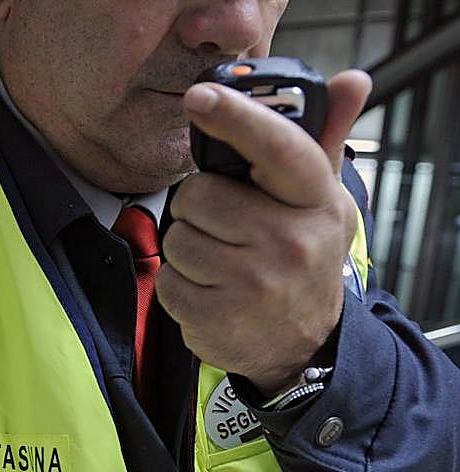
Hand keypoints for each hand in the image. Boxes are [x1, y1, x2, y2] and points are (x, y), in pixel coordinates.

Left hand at [157, 69, 371, 394]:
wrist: (305, 344)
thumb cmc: (304, 257)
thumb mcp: (323, 201)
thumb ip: (324, 141)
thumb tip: (351, 80)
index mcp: (315, 202)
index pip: (275, 148)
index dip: (235, 118)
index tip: (200, 96)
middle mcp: (288, 241)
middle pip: (197, 195)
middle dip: (198, 206)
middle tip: (223, 224)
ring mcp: (251, 283)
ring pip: (177, 238)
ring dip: (187, 247)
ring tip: (220, 261)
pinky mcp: (215, 317)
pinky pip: (167, 280)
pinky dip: (178, 284)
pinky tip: (209, 290)